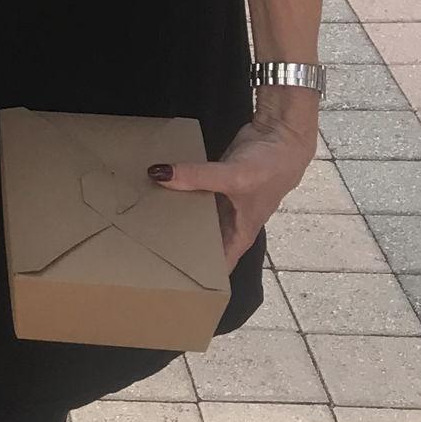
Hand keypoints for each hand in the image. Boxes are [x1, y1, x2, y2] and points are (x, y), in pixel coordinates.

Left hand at [149, 109, 316, 268]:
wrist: (281, 138)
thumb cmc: (269, 169)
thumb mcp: (233, 177)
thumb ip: (197, 176)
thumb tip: (158, 174)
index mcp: (238, 234)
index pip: (218, 266)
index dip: (200, 279)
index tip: (171, 284)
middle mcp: (228, 221)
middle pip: (199, 240)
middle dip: (176, 244)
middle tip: (141, 248)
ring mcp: (220, 199)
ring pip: (193, 213)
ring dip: (173, 214)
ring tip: (139, 219)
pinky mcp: (213, 179)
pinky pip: (191, 188)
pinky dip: (176, 188)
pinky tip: (153, 186)